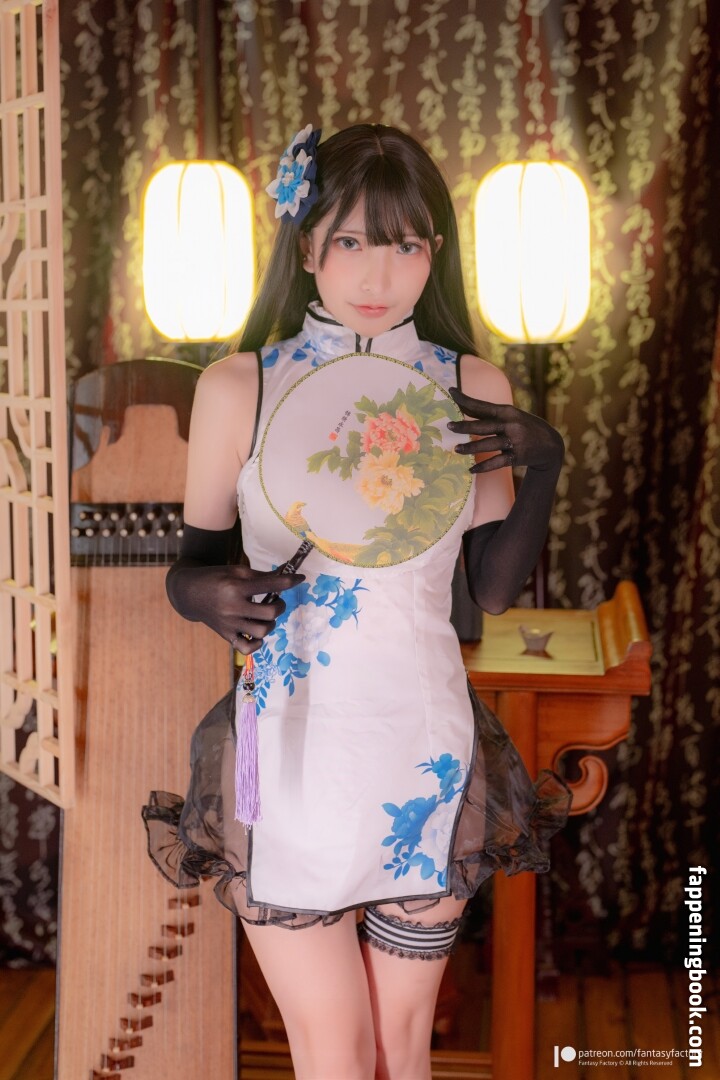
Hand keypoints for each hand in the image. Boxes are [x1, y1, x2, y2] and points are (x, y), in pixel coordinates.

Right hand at [167, 562, 303, 653]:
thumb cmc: (216, 578)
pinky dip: (257, 643)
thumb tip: (287, 573)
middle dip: (280, 606)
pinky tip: (257, 632)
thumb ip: (262, 575)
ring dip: (271, 624)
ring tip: (266, 616)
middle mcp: (233, 607)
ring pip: (262, 632)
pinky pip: (247, 648)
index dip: (290, 581)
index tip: (300, 578)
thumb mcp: (237, 571)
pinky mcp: (226, 635)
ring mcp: (229, 624)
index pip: (271, 585)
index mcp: (236, 587)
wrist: (189, 593)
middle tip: (277, 601)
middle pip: (270, 613)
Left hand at [448, 386, 563, 474]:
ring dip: (470, 447)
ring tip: (456, 449)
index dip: (465, 399)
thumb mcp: (512, 416)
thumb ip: (491, 415)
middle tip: (448, 425)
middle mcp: (510, 424)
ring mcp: (514, 441)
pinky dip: (483, 467)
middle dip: (464, 425)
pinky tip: (471, 469)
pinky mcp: (517, 457)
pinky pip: (497, 462)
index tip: (451, 392)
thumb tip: (465, 408)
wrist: (551, 444)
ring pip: (488, 444)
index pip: (482, 405)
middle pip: (482, 425)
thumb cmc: (525, 427)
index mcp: (507, 411)